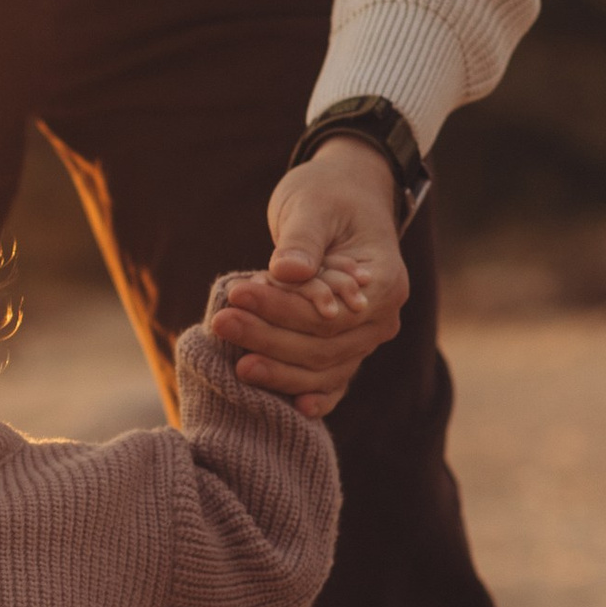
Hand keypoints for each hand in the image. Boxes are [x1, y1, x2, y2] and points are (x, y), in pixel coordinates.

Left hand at [208, 137, 409, 420]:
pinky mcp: (344, 345)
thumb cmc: (328, 196)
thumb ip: (302, 240)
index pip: (330, 314)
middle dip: (269, 339)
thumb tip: (286, 271)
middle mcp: (382, 318)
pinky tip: (292, 410)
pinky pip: (331, 380)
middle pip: (325, 347)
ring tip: (232, 359)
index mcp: (385, 282)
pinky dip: (312, 396)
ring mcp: (365, 337)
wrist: (345, 198)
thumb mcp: (313, 206)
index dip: (283, 310)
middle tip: (220, 322)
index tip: (236, 292)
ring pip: (325, 370)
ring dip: (278, 370)